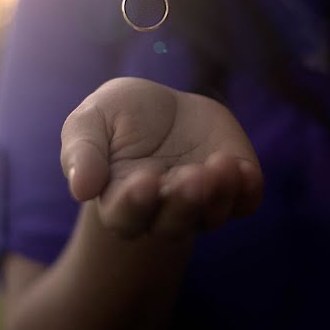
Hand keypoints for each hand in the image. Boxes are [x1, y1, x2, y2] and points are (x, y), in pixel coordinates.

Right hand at [61, 77, 262, 238]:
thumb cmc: (117, 117)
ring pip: (211, 216)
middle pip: (173, 224)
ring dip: (217, 196)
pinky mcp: (232, 186)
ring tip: (220, 165)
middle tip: (189, 176)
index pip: (126, 217)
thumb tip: (81, 188)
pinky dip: (248, 191)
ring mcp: (201, 202)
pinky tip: (245, 169)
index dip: (135, 204)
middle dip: (183, 202)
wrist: (161, 106)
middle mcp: (162, 211)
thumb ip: (81, 151)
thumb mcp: (90, 121)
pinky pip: (245, 201)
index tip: (143, 179)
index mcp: (121, 201)